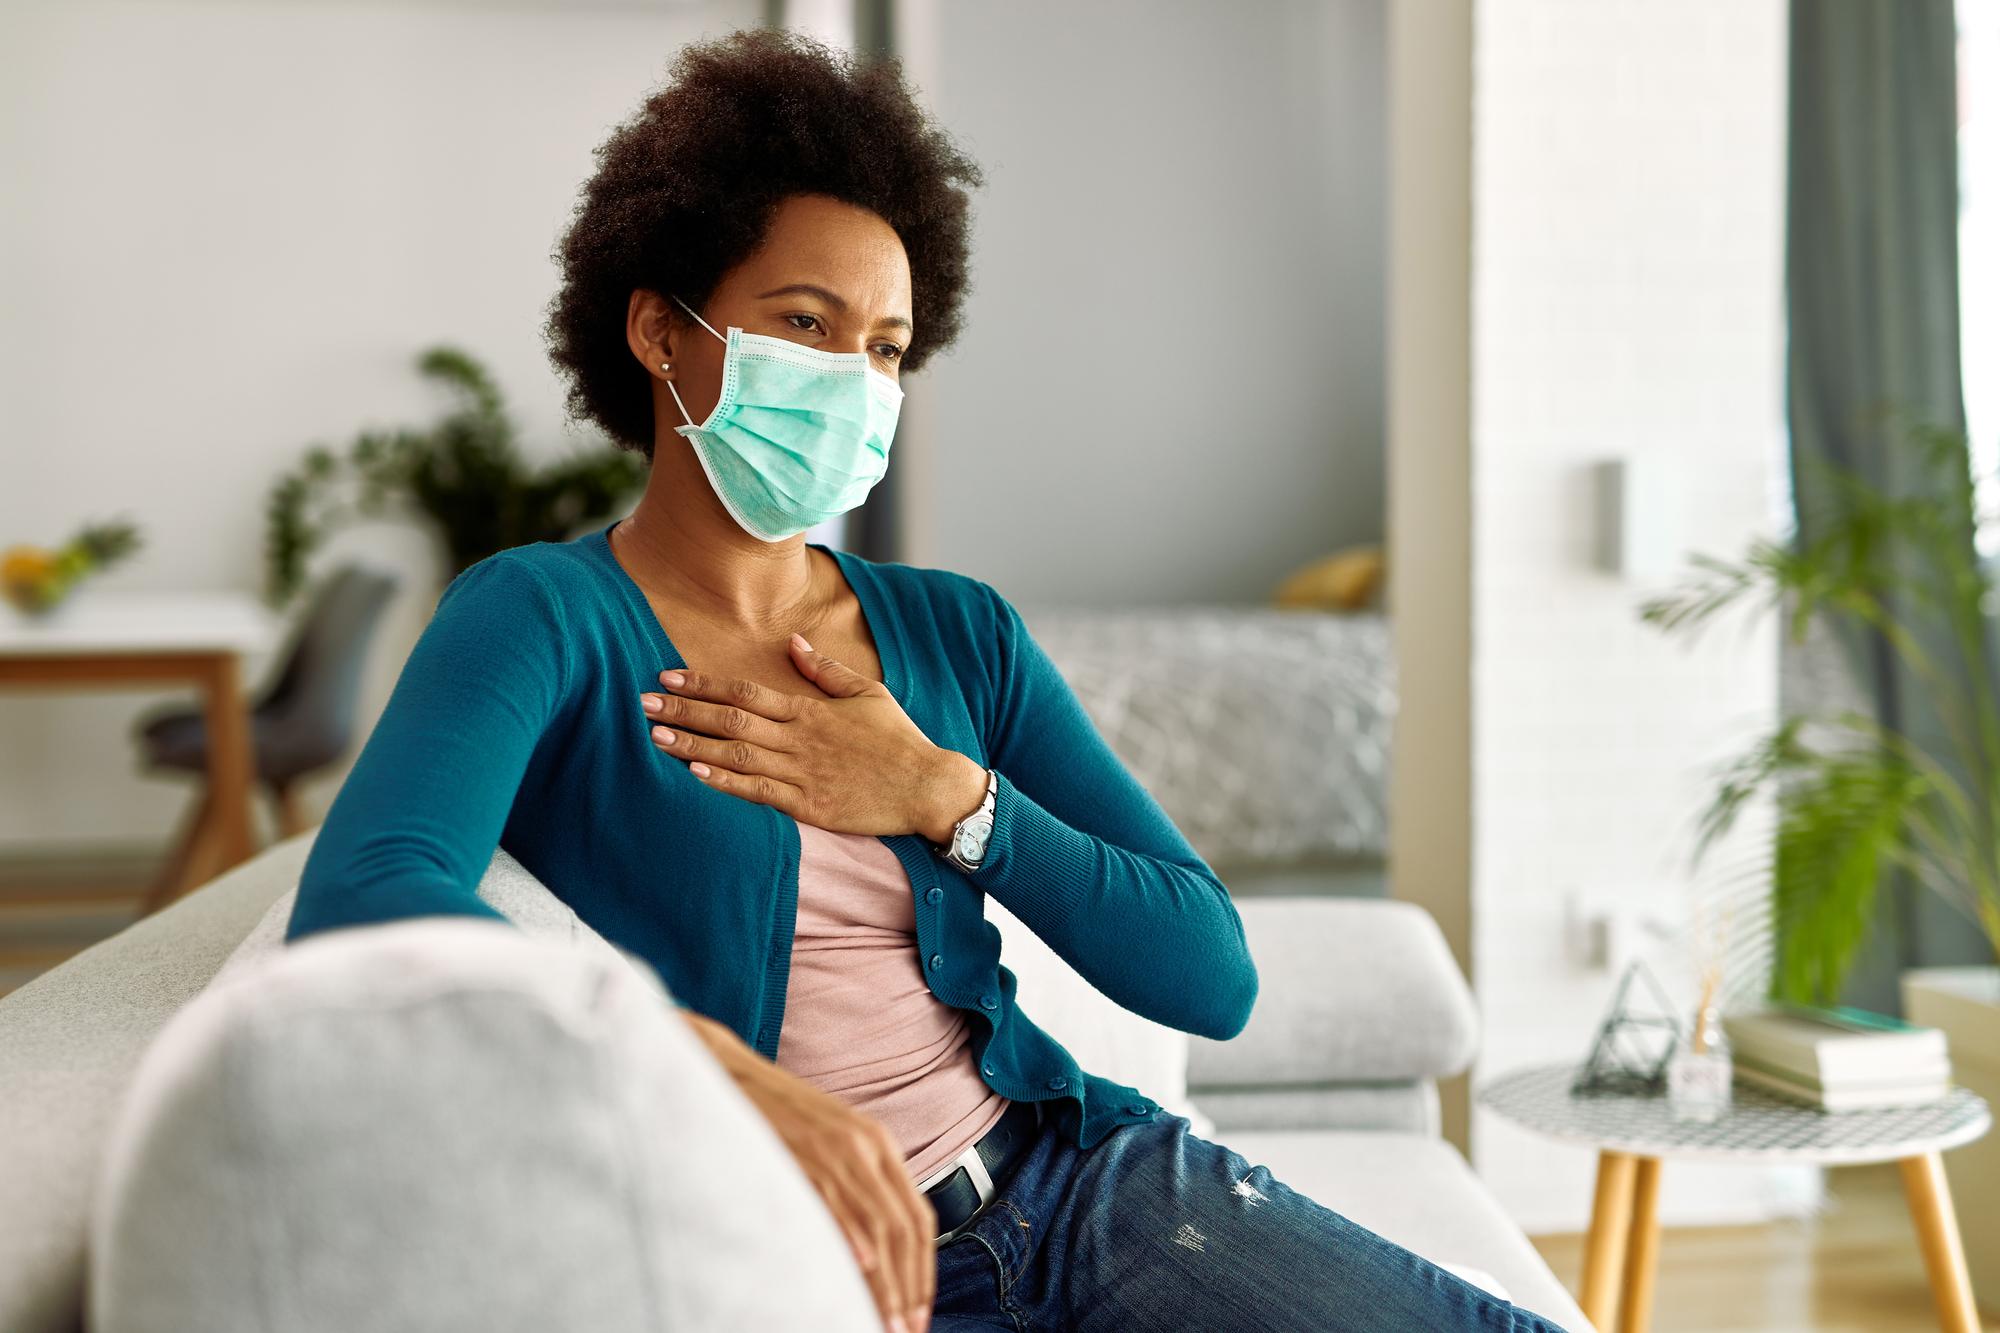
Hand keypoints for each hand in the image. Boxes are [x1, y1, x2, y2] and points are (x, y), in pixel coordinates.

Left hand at [639, 633, 989, 842]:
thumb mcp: (867, 692)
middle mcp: (799, 738)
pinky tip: (694, 773)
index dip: (704, 683)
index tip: (669, 676)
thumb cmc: (898, 740)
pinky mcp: (808, 805)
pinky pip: (758, 792)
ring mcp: (802, 772)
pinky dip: (724, 782)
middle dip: (685, 709)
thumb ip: (825, 670)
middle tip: (643, 701)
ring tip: (656, 734)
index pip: (746, 691)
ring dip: (693, 743)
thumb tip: (794, 643)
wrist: (926, 786)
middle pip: (731, 719)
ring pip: (736, 754)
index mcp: (810, 710)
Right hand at [682, 1010, 934, 1332]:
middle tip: (907, 1330)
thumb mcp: (832, 1148)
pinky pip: (831, 1200)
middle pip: (904, 1227)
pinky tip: (858, 1269)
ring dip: (884, 1280)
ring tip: (883, 1320)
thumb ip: (858, 1189)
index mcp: (880, 1146)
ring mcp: (835, 1148)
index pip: (918, 1218)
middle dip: (909, 1286)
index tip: (919, 1311)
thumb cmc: (778, 1117)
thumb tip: (874, 1255)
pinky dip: (849, 1236)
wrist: (730, 1073)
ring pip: (874, 1223)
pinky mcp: (801, 1151)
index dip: (923, 1271)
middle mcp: (867, 1146)